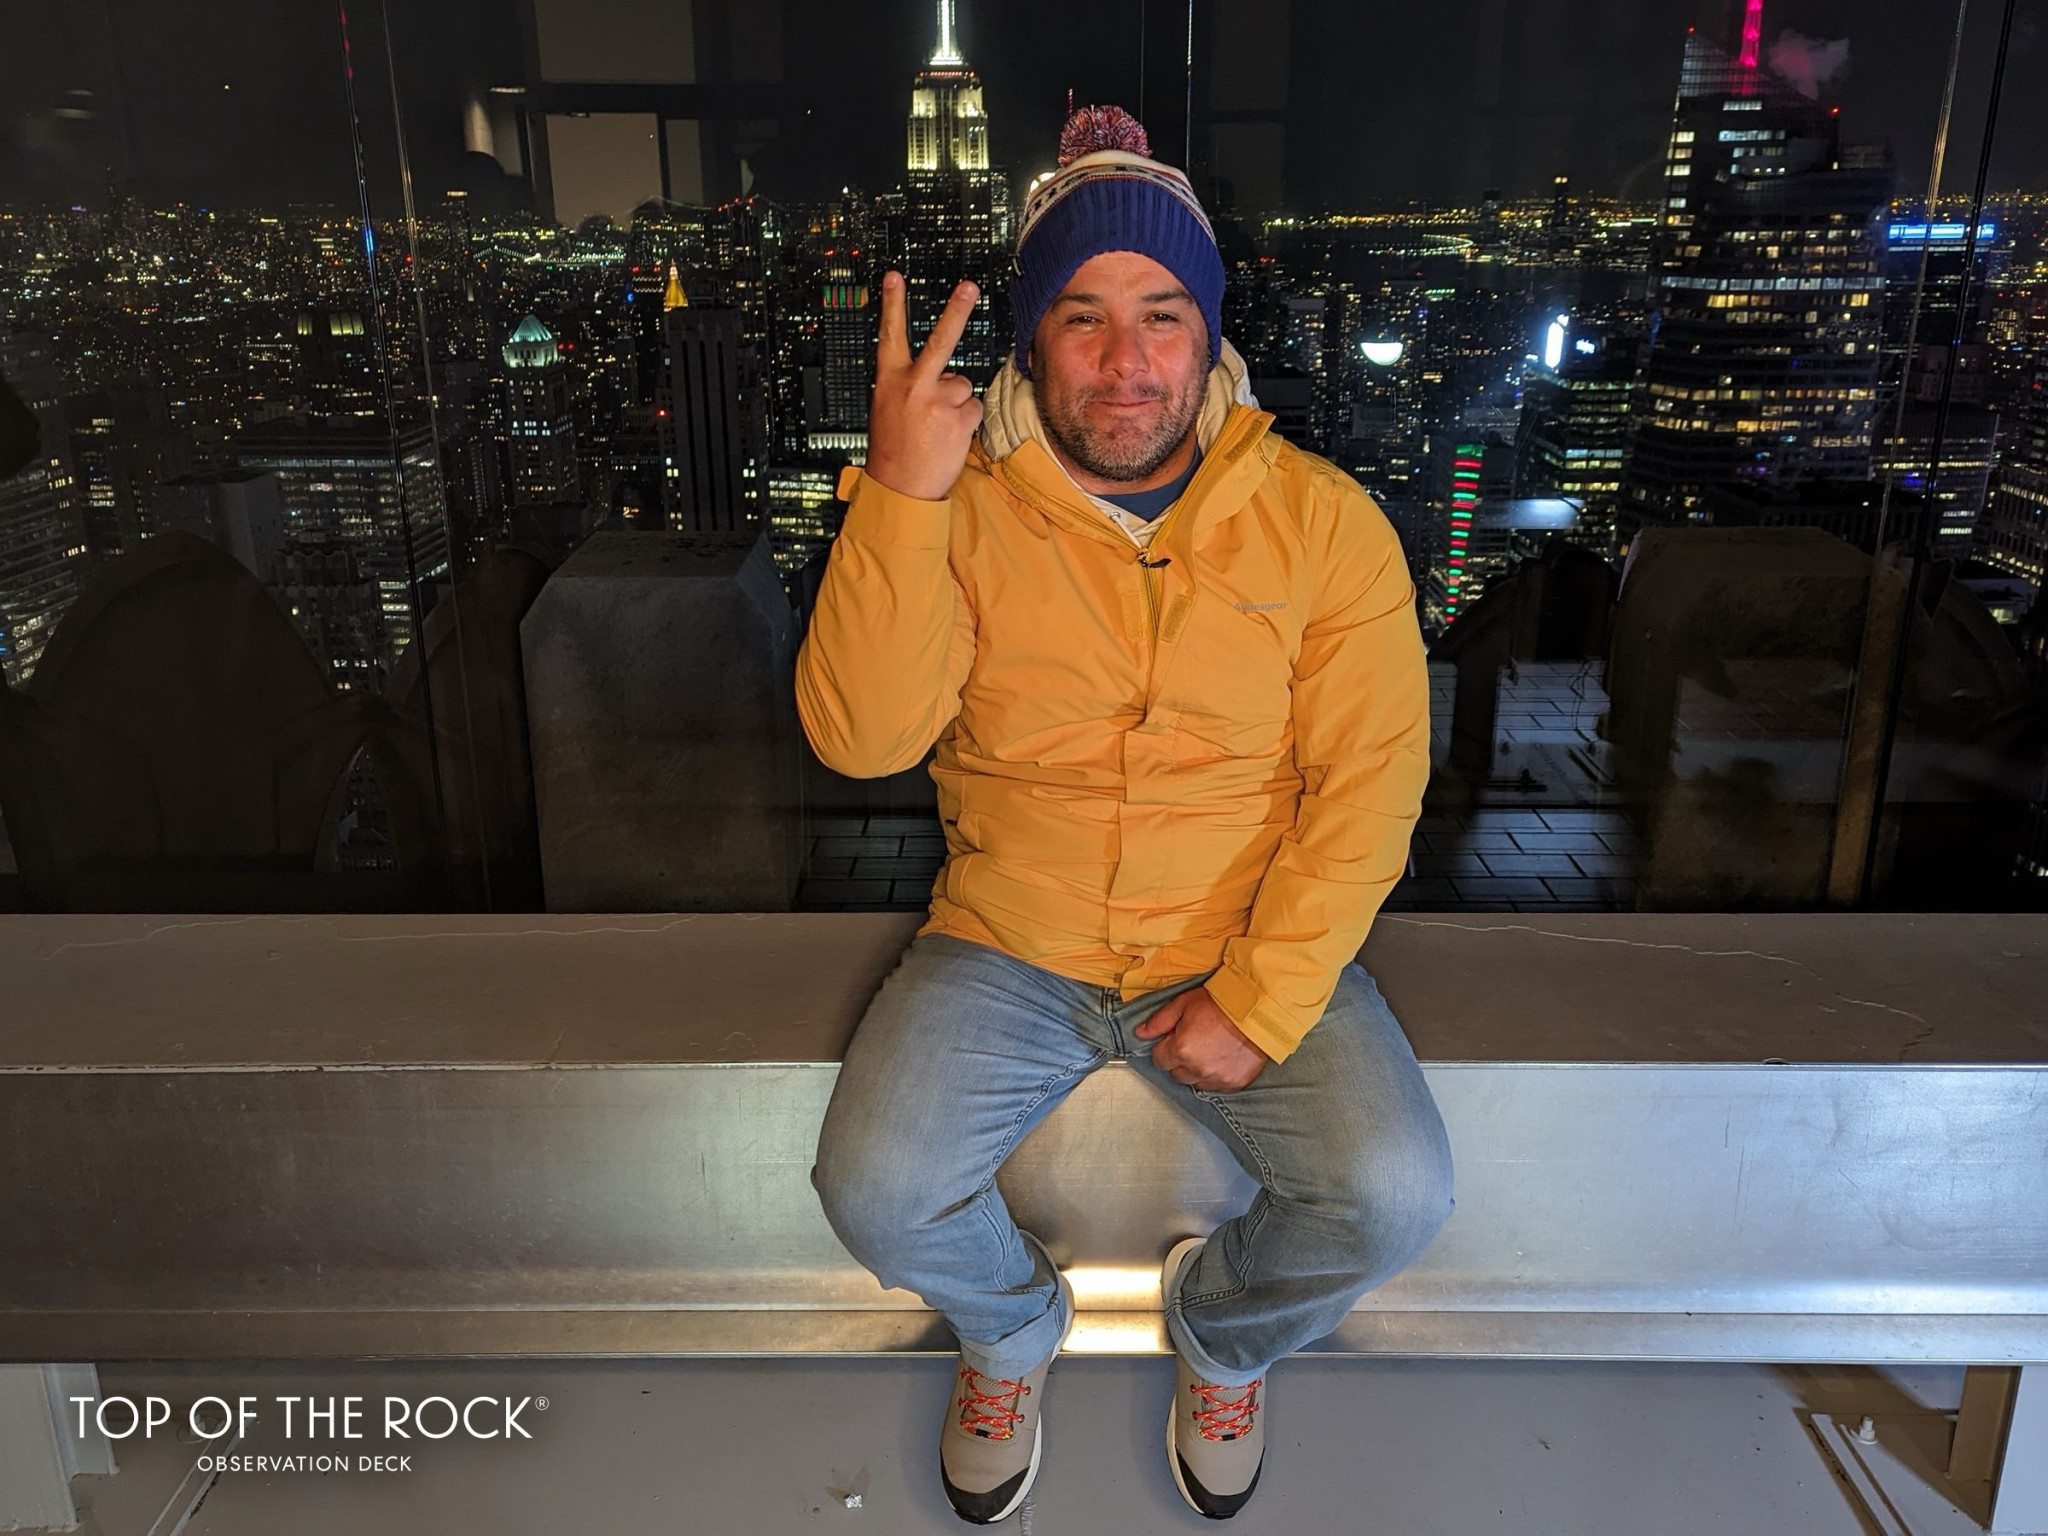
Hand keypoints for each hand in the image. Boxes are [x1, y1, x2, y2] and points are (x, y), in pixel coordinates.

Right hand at [864, 271, 982, 501]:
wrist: (899, 490)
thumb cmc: (893, 450)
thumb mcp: (887, 409)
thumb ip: (908, 385)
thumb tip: (941, 374)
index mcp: (889, 381)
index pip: (889, 334)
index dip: (892, 303)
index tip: (894, 278)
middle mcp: (914, 386)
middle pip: (941, 340)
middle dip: (957, 310)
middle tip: (969, 287)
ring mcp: (937, 401)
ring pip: (963, 385)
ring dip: (957, 403)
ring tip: (938, 425)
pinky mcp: (958, 419)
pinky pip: (973, 408)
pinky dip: (966, 421)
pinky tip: (948, 436)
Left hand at [1132, 986, 1269, 1092]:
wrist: (1256, 1010)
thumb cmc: (1220, 1003)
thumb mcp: (1184, 1004)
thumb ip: (1159, 1022)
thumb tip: (1140, 1033)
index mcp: (1181, 1050)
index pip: (1159, 1060)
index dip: (1165, 1047)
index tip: (1176, 1038)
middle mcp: (1197, 1069)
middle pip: (1176, 1074)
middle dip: (1180, 1060)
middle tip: (1195, 1041)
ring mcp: (1217, 1078)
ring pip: (1195, 1082)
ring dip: (1197, 1070)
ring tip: (1210, 1049)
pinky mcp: (1234, 1084)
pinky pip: (1216, 1086)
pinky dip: (1217, 1076)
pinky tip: (1223, 1058)